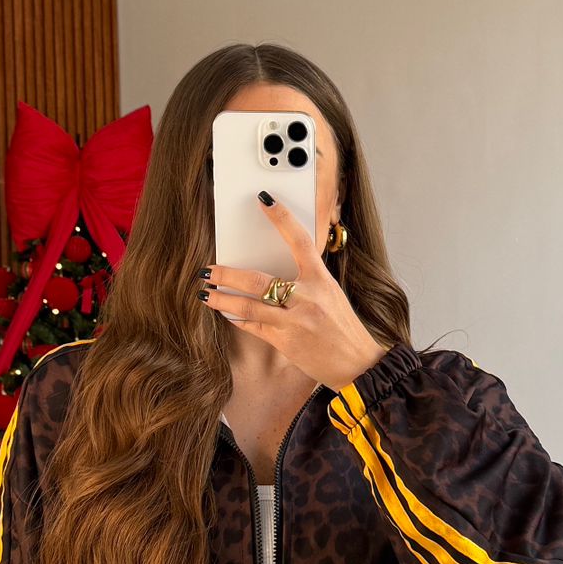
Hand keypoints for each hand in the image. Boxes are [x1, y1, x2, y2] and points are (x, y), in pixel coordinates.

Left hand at [200, 191, 388, 391]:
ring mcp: (293, 322)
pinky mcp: (285, 342)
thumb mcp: (331, 295)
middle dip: (227, 274)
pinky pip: (253, 327)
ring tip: (205, 293)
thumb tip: (275, 267)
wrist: (357, 363)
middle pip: (258, 279)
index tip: (264, 200)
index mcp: (321, 281)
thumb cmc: (343, 328)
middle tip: (208, 269)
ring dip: (222, 299)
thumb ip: (306, 280)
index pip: (300, 241)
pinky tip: (226, 314)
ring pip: (248, 306)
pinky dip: (237, 320)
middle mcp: (306, 298)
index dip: (281, 218)